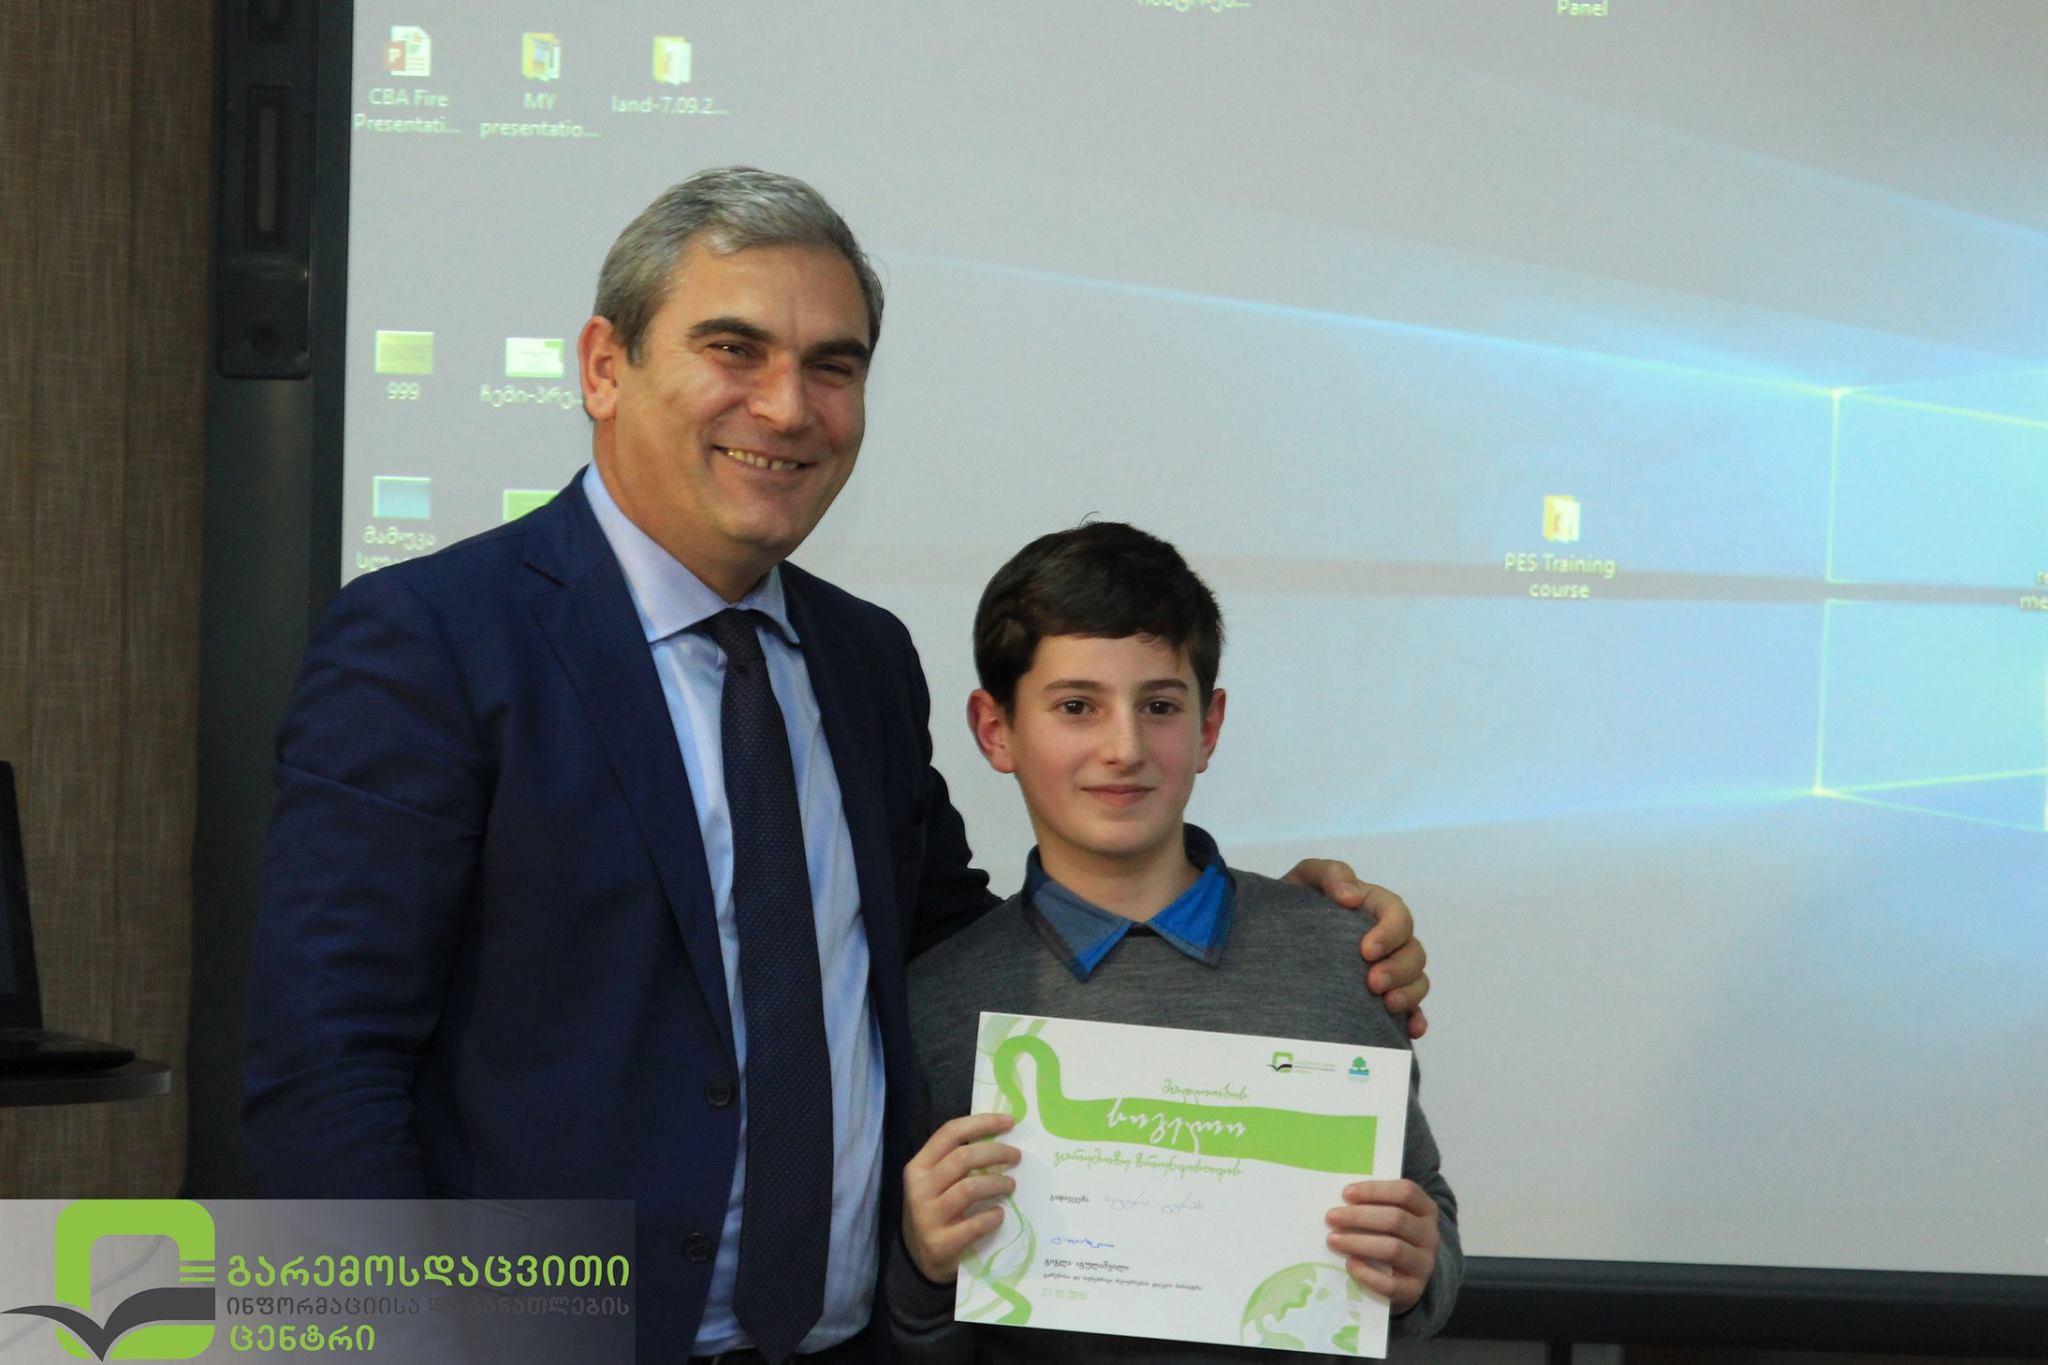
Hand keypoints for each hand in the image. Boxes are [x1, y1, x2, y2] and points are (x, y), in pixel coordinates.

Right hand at [902, 1113, 1020, 1283]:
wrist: (920, 1259)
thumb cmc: (937, 1211)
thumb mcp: (936, 1182)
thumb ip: (957, 1162)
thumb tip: (1002, 1137)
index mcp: (918, 1166)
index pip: (950, 1133)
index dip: (981, 1123)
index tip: (1009, 1122)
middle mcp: (919, 1188)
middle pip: (963, 1157)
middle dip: (997, 1152)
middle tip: (1017, 1156)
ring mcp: (927, 1216)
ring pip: (970, 1188)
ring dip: (998, 1183)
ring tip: (1011, 1185)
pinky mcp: (940, 1243)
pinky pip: (974, 1224)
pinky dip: (992, 1217)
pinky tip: (1000, 1215)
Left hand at [1282, 860, 1430, 1038]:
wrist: (1273, 938)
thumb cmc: (1293, 905)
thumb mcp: (1305, 879)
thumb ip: (1329, 874)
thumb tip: (1351, 896)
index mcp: (1375, 908)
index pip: (1398, 915)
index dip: (1390, 933)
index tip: (1366, 950)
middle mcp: (1388, 940)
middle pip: (1413, 952)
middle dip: (1399, 969)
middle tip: (1372, 983)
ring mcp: (1389, 970)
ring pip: (1417, 981)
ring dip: (1409, 993)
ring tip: (1387, 1005)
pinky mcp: (1384, 997)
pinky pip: (1412, 1010)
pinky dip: (1416, 1019)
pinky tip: (1410, 1030)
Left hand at [1325, 1179, 1439, 1313]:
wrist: (1408, 1277)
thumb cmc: (1391, 1235)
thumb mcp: (1390, 1215)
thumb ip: (1373, 1204)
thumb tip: (1339, 1198)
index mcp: (1426, 1210)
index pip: (1406, 1192)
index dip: (1375, 1190)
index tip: (1346, 1193)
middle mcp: (1430, 1236)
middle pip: (1396, 1219)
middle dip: (1359, 1216)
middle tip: (1331, 1217)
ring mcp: (1424, 1264)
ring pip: (1394, 1249)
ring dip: (1359, 1242)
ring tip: (1332, 1239)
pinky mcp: (1414, 1290)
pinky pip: (1390, 1284)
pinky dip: (1367, 1274)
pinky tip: (1349, 1264)